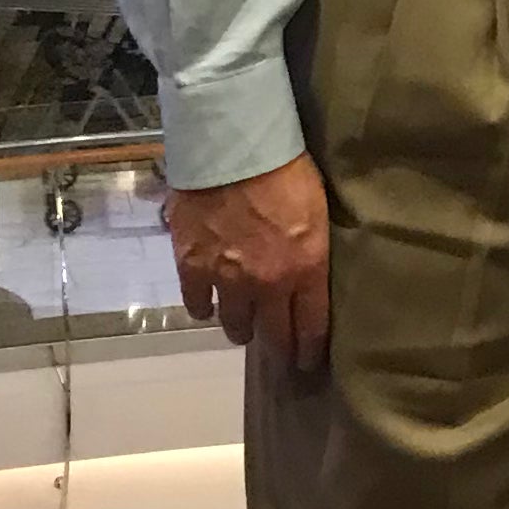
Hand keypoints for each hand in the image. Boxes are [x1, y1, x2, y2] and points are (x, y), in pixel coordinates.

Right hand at [168, 155, 331, 373]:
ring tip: (241, 325)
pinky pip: (197, 304)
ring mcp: (226, 279)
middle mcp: (267, 285)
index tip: (307, 362)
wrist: (232, 146)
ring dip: (240, 327)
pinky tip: (206, 304)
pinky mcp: (191, 267)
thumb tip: (308, 273)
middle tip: (278, 352)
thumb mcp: (317, 211)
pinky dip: (202, 306)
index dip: (308, 350)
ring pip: (234, 325)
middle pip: (272, 335)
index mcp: (305, 270)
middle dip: (278, 348)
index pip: (310, 327)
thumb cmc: (286, 168)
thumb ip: (312, 251)